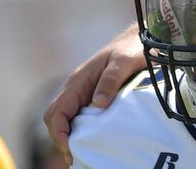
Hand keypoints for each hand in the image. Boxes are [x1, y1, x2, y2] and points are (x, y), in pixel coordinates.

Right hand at [43, 22, 144, 165]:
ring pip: (66, 118)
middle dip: (61, 139)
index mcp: (78, 81)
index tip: (71, 149)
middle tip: (76, 157)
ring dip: (71, 135)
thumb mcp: (124, 61)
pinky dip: (81, 129)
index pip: (56, 112)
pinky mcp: (93, 95)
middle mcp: (76, 88)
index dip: (59, 133)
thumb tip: (98, 104)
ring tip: (84, 152)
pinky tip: (93, 139)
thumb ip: (111, 80)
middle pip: (56, 118)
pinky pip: (80, 115)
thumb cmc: (132, 48)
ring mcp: (83, 91)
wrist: (139, 39)